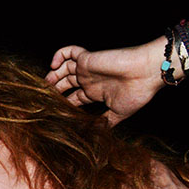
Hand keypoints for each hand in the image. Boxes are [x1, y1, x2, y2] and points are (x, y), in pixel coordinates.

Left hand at [46, 40, 164, 125]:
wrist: (147, 74)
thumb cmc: (138, 93)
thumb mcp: (118, 113)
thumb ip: (104, 123)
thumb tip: (94, 137)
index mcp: (95, 92)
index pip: (73, 98)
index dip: (62, 104)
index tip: (51, 113)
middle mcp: (89, 80)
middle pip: (64, 83)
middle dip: (53, 90)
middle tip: (41, 99)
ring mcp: (87, 69)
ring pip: (63, 68)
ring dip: (52, 75)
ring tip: (43, 85)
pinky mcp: (87, 58)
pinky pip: (69, 51)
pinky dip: (59, 55)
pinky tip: (53, 66)